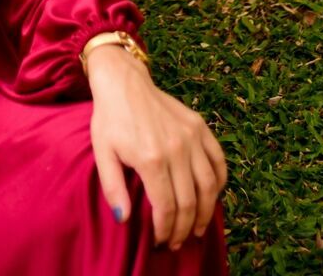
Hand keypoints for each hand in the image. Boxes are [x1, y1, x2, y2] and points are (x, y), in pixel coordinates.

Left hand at [86, 47, 227, 250]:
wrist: (123, 81)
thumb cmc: (110, 118)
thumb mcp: (102, 152)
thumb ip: (112, 188)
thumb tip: (123, 219)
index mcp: (151, 159)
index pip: (166, 208)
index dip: (166, 231)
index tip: (161, 241)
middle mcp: (176, 149)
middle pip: (189, 202)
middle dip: (185, 229)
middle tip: (178, 242)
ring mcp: (191, 136)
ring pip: (209, 186)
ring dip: (206, 212)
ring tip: (197, 228)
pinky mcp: (199, 126)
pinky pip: (218, 160)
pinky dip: (220, 182)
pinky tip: (212, 196)